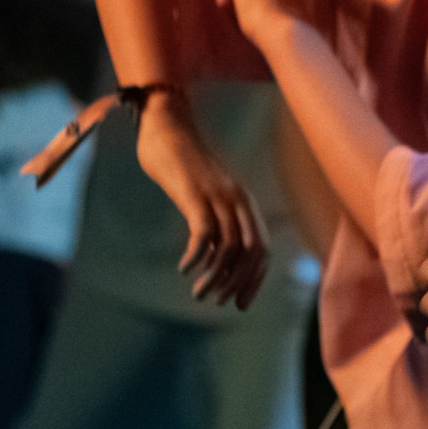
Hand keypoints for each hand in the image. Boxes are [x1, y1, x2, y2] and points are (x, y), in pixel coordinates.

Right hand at [135, 91, 269, 308]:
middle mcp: (237, 199)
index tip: (239, 304)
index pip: (262, 249)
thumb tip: (210, 256)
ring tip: (198, 295)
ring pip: (229, 247)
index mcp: (243, 201)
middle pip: (252, 251)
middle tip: (218, 302)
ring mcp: (217, 194)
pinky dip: (196, 255)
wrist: (164, 125)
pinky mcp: (194, 191)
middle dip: (239, 283)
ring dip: (215, 277)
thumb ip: (212, 220)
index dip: (254, 280)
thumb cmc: (180, 162)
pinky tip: (184, 269)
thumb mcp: (202, 194)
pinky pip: (203, 231)